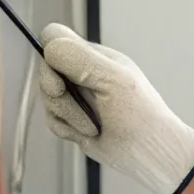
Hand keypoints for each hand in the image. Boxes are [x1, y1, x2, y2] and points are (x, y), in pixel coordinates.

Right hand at [34, 23, 193, 193]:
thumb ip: (81, 60)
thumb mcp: (113, 80)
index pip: (55, 39)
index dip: (49, 56)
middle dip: (59, 95)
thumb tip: (50, 46)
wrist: (148, 154)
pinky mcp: (72, 119)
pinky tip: (89, 133)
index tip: (59, 80)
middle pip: (45, 70)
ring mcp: (76, 96)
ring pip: (47, 98)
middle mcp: (82, 72)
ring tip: (93, 125)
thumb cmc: (140, 115)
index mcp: (94, 56)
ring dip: (68, 116)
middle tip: (81, 108)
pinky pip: (52, 121)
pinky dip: (68, 130)